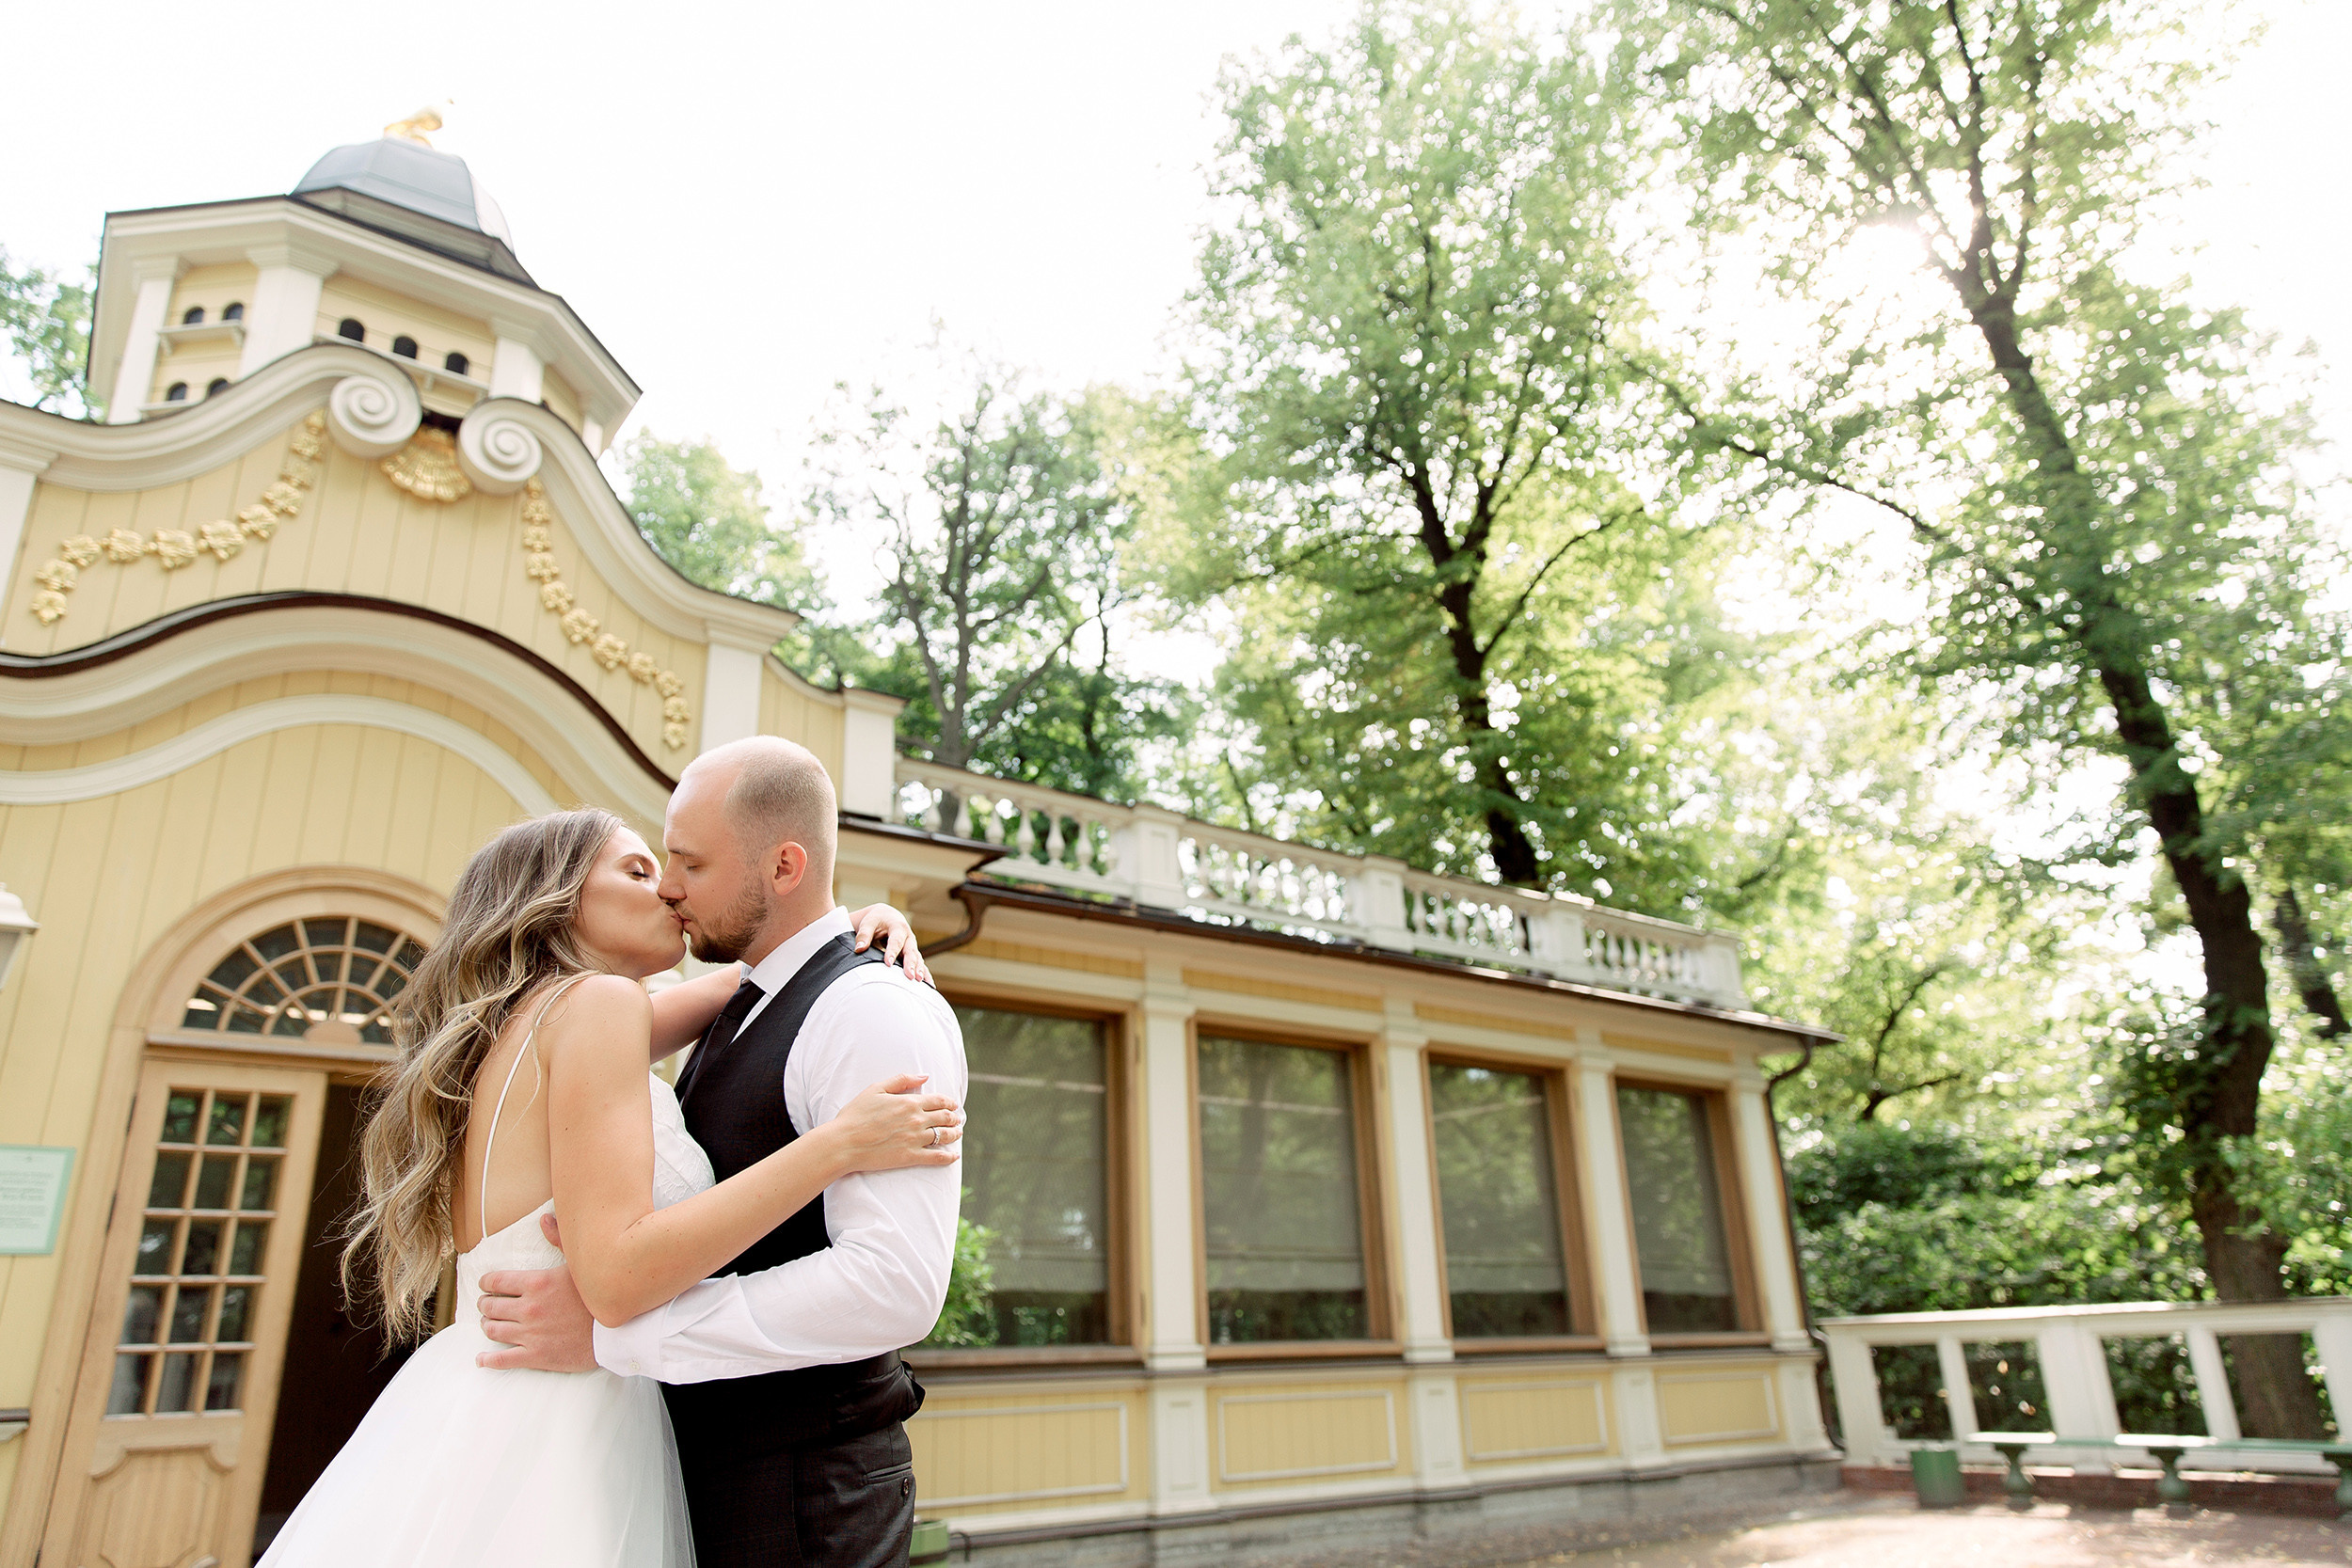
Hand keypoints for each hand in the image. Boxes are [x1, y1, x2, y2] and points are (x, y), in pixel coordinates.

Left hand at [476, 1213, 598, 1371]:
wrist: (619, 1331)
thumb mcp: (580, 1264)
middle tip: (485, 1303)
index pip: (496, 1281)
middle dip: (485, 1303)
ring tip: (488, 1323)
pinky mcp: (536, 1356)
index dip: (486, 1282)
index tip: (485, 1284)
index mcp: (536, 1283)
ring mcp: (530, 1334)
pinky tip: (482, 1358)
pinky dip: (488, 1359)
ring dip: (487, 1325)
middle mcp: (529, 1308)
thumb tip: (544, 1218)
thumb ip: (559, 1239)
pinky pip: (502, 1360)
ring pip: (493, 1330)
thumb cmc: (601, 1295)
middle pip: (491, 1306)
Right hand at [827, 1073, 961, 1174]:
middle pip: (945, 1118)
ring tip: (957, 1133)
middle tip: (957, 1119)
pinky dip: (948, 1157)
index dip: (949, 1103)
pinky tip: (954, 1156)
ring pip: (944, 1136)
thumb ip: (902, 1080)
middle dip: (954, 1118)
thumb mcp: (876, 1089)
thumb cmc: (855, 1115)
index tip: (953, 1105)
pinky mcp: (911, 1157)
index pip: (938, 1101)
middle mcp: (916, 1120)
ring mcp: (915, 1139)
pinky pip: (937, 1157)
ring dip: (954, 1134)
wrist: (844, 1143)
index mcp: (909, 1102)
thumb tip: (924, 1076)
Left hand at [850, 904, 933, 986]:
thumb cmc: (876, 920)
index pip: (895, 940)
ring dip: (920, 970)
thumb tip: (859, 948)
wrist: (886, 916)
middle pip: (910, 951)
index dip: (892, 952)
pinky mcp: (912, 954)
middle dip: (911, 964)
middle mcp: (908, 937)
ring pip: (917, 958)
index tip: (888, 963)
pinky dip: (925, 974)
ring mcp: (911, 946)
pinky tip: (929, 985)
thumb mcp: (868, 924)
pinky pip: (920, 964)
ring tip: (919, 982)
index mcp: (898, 926)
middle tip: (910, 976)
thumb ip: (863, 935)